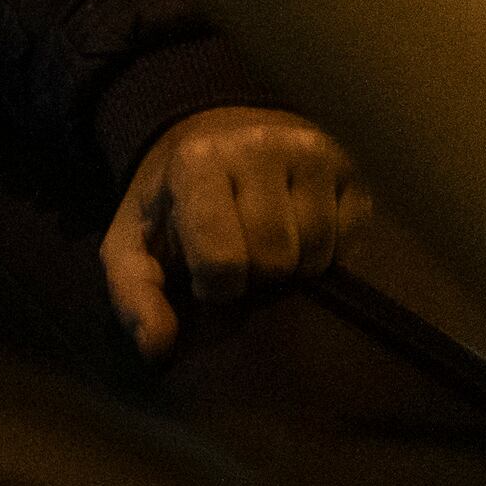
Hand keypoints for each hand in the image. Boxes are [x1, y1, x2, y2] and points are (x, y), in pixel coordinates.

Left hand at [99, 106, 370, 359]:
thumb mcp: (134, 241)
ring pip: (317, 251)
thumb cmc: (174, 201)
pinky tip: (299, 234)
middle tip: (241, 259)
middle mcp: (256, 147)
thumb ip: (134, 293)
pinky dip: (328, 251)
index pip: (222, 258)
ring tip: (268, 247)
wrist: (215, 139)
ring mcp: (309, 152)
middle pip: (275, 257)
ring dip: (293, 267)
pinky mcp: (347, 167)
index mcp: (196, 162)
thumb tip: (157, 347)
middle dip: (256, 274)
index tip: (206, 276)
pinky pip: (351, 237)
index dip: (216, 285)